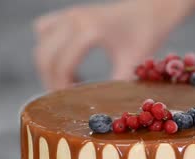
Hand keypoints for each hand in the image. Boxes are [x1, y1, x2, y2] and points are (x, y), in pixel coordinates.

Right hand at [33, 0, 194, 90]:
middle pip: (44, 56)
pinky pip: (44, 31)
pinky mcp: (69, 15)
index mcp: (89, 30)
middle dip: (50, 80)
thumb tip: (103, 112)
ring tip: (70, 81)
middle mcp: (74, 19)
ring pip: (41, 44)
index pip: (62, 64)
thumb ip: (117, 87)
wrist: (152, 8)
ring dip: (49, 65)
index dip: (60, 88)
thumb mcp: (133, 63)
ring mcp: (69, 14)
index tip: (69, 103)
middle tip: (65, 97)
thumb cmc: (146, 34)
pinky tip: (67, 61)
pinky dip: (49, 49)